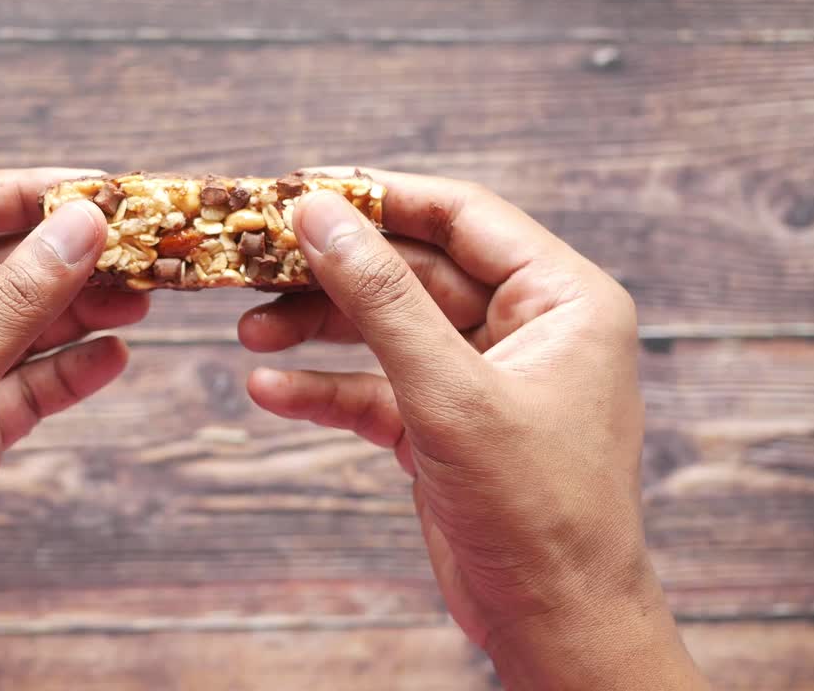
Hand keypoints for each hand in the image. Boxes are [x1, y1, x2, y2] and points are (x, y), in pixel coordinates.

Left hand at [0, 169, 146, 688]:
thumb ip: (13, 303)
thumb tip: (79, 225)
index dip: (23, 193)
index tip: (99, 187)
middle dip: (62, 257)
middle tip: (139, 245)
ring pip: (13, 324)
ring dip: (76, 311)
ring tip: (144, 297)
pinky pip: (23, 382)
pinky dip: (68, 370)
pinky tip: (115, 356)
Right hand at [239, 169, 708, 689]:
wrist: (553, 623)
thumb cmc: (536, 509)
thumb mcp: (451, 392)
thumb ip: (381, 299)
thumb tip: (319, 214)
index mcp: (561, 298)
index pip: (460, 217)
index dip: (379, 198)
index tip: (300, 191)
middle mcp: (524, 327)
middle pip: (411, 272)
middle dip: (333, 275)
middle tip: (256, 264)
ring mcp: (480, 377)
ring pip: (386, 330)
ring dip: (319, 330)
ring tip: (252, 331)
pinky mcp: (444, 426)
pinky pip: (377, 389)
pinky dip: (326, 389)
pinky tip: (270, 390)